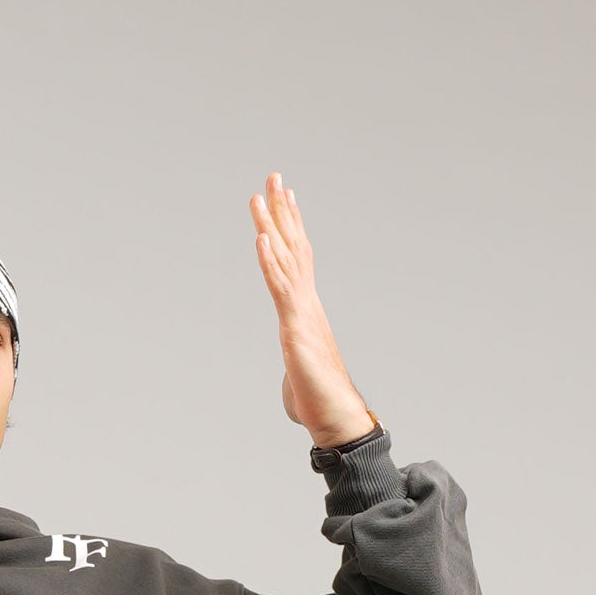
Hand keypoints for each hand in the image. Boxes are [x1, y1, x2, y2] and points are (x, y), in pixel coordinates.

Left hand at [248, 173, 375, 448]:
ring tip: (260, 195)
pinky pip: (281, 288)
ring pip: (286, 260)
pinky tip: (262, 238)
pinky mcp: (295, 328)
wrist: (335, 417)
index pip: (297, 260)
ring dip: (272, 225)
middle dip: (282, 211)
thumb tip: (296, 377)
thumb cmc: (318, 402)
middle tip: (274, 177)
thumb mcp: (298, 375)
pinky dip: (270, 262)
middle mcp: (306, 303)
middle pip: (293, 247)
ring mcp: (302, 313)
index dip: (290, 228)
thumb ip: (295, 366)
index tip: (284, 199)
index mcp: (304, 310)